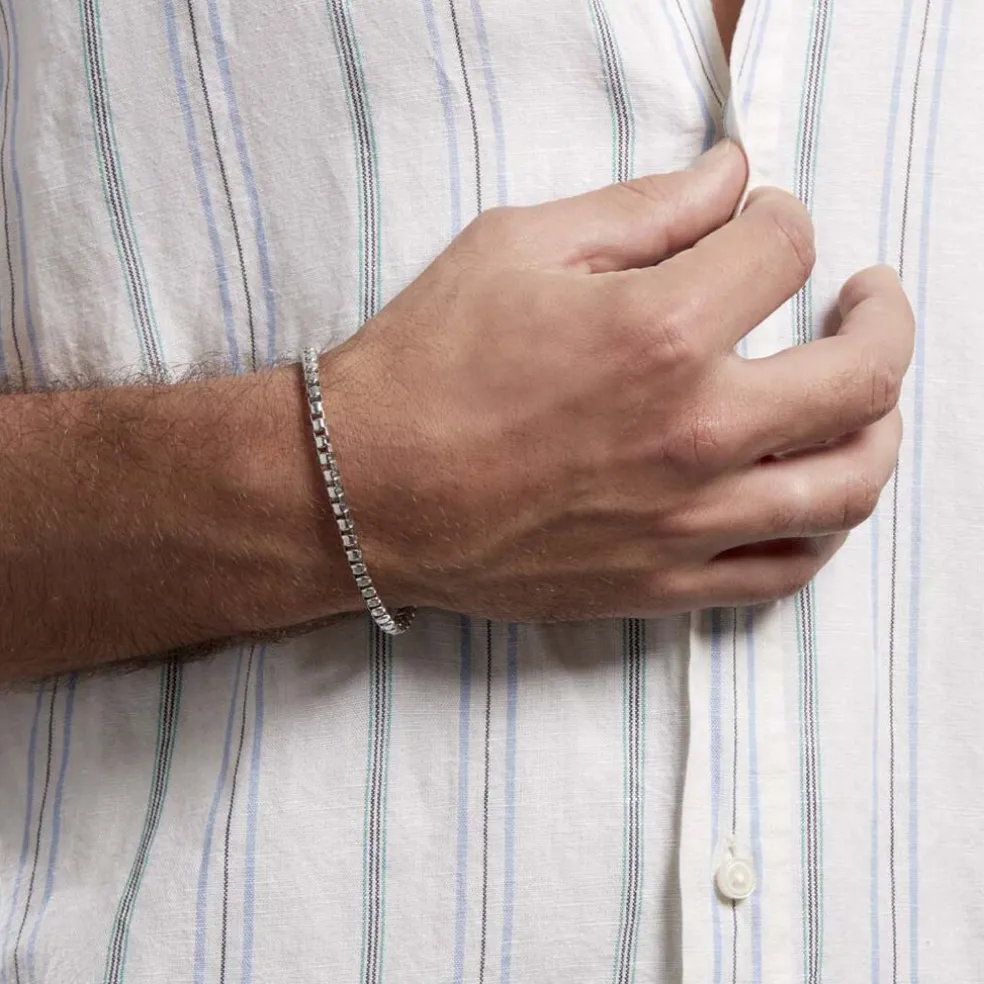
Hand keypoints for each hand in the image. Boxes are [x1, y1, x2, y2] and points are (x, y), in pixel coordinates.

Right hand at [320, 140, 913, 620]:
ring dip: (878, 428)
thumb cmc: (424, 365)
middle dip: (882, 317)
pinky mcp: (660, 584)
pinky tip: (808, 493)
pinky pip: (785, 570)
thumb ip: (644, 208)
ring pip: (848, 484)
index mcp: (659, 332)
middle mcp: (692, 433)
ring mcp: (684, 520)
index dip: (782, 219)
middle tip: (867, 299)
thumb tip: (732, 176)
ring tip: (864, 401)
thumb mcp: (518, 246)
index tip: (759, 222)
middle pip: (863, 374)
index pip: (785, 250)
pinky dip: (820, 526)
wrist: (363, 491)